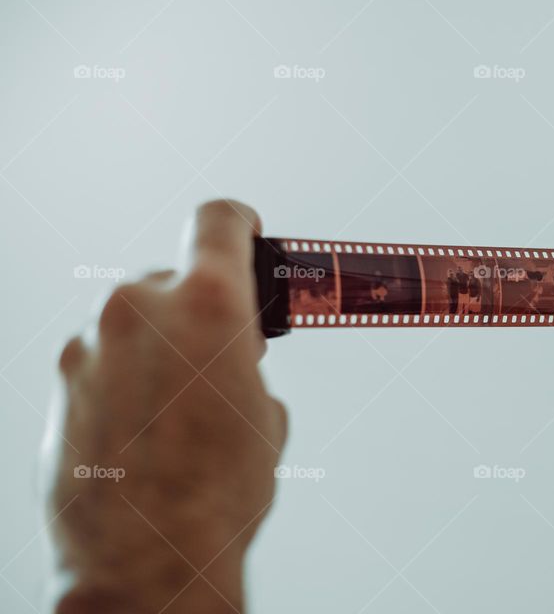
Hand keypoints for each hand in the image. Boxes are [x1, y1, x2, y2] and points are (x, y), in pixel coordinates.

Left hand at [43, 200, 285, 612]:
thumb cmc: (216, 494)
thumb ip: (247, 368)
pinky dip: (124, 376)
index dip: (238, 221)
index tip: (244, 229)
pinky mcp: (61, 379)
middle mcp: (140, 308)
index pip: (217, 221)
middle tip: (217, 360)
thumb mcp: (267, 418)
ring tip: (176, 409)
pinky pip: (102, 356)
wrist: (147, 557)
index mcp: (208, 305)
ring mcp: (91, 343)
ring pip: (134, 319)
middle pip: (172, 278)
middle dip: (198, 310)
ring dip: (158, 345)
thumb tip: (232, 367)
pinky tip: (141, 427)